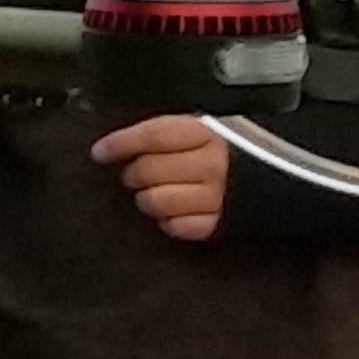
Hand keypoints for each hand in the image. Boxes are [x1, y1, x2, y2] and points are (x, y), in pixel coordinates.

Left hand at [94, 114, 228, 242]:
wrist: (258, 176)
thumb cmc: (210, 153)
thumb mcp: (192, 131)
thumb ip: (158, 136)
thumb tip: (111, 146)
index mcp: (206, 133)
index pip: (155, 135)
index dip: (122, 143)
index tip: (100, 152)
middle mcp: (213, 163)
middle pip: (149, 169)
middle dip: (133, 174)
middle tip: (135, 175)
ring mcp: (216, 196)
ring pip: (155, 200)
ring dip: (146, 199)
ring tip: (153, 193)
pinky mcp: (214, 224)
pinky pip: (174, 226)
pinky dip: (168, 222)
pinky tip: (172, 212)